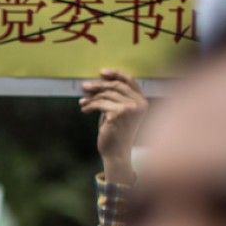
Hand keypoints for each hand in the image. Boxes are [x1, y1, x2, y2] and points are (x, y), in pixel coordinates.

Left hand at [80, 69, 147, 184]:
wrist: (116, 153)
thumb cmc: (116, 133)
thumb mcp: (118, 111)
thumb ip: (114, 97)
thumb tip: (96, 83)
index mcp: (142, 101)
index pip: (130, 81)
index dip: (116, 74)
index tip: (102, 72)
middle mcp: (139, 103)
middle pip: (116, 86)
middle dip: (99, 85)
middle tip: (85, 86)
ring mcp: (131, 108)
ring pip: (106, 95)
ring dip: (92, 97)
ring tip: (83, 102)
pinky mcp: (119, 113)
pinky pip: (100, 103)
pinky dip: (90, 105)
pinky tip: (84, 109)